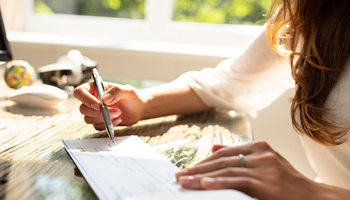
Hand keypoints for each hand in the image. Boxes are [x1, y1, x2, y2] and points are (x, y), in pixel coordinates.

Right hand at [73, 82, 145, 129]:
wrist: (138, 109)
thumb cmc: (133, 97)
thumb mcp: (128, 91)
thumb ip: (117, 91)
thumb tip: (104, 99)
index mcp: (95, 88)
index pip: (80, 92)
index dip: (86, 99)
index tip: (99, 105)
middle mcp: (92, 99)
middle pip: (82, 108)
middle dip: (98, 113)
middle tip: (115, 111)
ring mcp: (95, 111)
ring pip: (88, 119)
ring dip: (103, 119)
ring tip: (118, 114)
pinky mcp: (99, 121)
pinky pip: (96, 126)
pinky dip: (106, 125)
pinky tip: (118, 120)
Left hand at [175, 141, 320, 199]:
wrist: (314, 198)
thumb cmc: (288, 183)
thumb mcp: (265, 164)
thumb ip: (240, 155)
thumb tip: (213, 148)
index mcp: (259, 147)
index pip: (224, 152)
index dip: (203, 161)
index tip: (188, 168)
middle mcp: (261, 154)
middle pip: (221, 160)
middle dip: (198, 168)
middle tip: (180, 176)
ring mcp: (264, 167)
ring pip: (226, 169)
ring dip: (202, 176)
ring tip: (185, 182)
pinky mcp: (267, 183)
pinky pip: (238, 181)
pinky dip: (220, 182)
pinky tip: (205, 184)